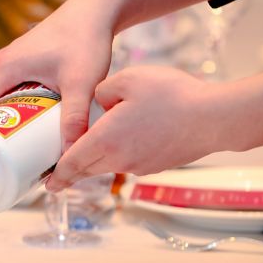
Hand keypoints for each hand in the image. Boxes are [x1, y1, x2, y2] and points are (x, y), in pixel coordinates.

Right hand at [0, 9, 113, 151]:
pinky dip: (15, 109)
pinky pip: (11, 90)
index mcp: (4, 69)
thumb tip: (72, 155)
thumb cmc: (85, 40)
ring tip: (15, 150)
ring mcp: (13, 61)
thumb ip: (74, 119)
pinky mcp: (26, 61)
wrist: (96, 10)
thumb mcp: (80, 84)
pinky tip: (31, 125)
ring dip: (3, 121)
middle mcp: (3, 64)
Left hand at [46, 66, 222, 189]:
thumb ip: (102, 91)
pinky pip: (129, 161)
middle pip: (87, 169)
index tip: (48, 184)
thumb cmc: (171, 95)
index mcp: (105, 141)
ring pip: (108, 165)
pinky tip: (126, 138)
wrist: (214, 118)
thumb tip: (98, 103)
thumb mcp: (128, 79)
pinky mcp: (157, 165)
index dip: (58, 175)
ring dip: (95, 161)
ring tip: (88, 150)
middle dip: (71, 174)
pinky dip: (119, 154)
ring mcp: (140, 165)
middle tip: (57, 179)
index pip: (72, 163)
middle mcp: (120, 159)